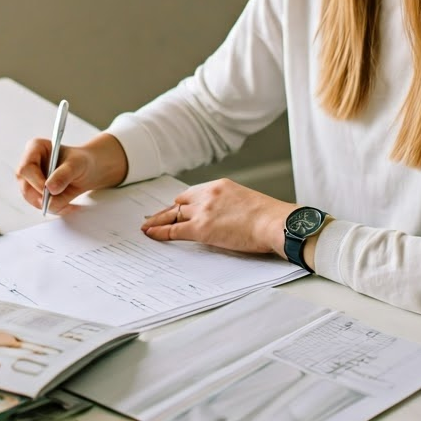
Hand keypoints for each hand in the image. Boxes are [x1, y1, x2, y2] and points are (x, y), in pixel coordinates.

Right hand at [16, 133, 127, 213]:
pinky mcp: (36, 193)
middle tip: (63, 202)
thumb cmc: (81, 161)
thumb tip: (50, 188)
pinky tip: (69, 205)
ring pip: (33, 199)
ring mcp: (31, 180)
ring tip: (70, 204)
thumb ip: (64, 175)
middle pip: (26, 187)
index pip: (26, 168)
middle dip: (44, 198)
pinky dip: (56, 208)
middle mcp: (29, 165)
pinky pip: (42, 206)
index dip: (36, 182)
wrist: (87, 170)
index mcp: (35, 149)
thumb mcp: (77, 164)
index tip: (50, 190)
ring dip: (52, 205)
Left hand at [140, 179, 294, 256]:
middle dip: (166, 211)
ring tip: (147, 227)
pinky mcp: (201, 228)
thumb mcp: (246, 202)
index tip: (174, 208)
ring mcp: (203, 211)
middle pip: (179, 202)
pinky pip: (174, 230)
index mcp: (220, 186)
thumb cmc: (269, 217)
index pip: (192, 193)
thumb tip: (227, 219)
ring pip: (173, 215)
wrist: (274, 222)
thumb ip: (231, 206)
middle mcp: (208, 195)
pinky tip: (150, 234)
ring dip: (158, 221)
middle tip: (154, 217)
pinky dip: (160, 232)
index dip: (181, 203)